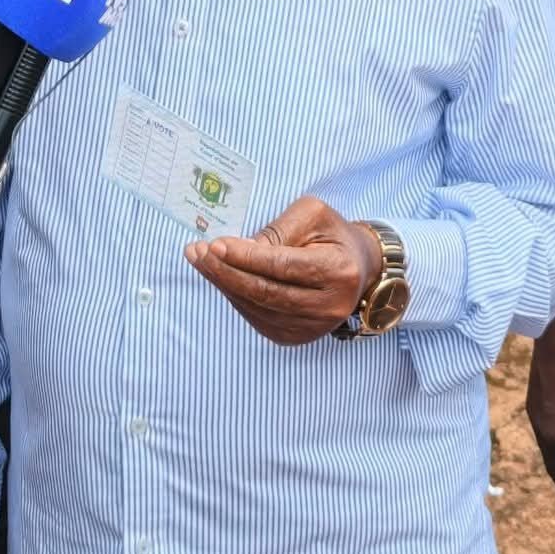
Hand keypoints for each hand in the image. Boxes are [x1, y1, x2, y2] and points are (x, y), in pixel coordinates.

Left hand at [184, 195, 380, 345]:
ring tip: (200, 260)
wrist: (357, 269)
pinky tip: (220, 278)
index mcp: (339, 272)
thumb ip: (278, 231)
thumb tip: (239, 250)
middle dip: (225, 271)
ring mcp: (312, 328)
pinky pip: (256, 317)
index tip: (214, 244)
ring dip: (223, 284)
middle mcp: (329, 306)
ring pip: (256, 307)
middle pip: (265, 292)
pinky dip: (235, 297)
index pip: (282, 266)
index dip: (245, 257)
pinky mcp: (296, 337)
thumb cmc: (331, 235)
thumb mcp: (312, 215)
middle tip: (197, 253)